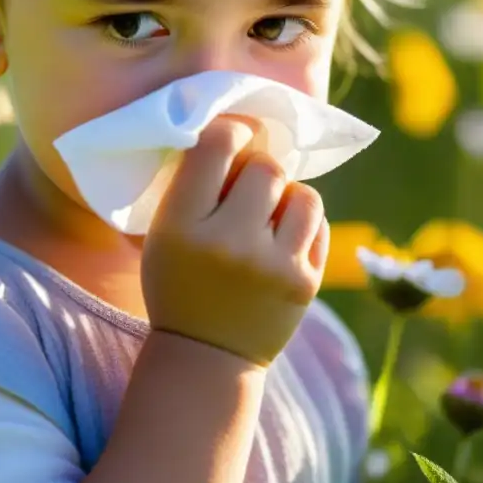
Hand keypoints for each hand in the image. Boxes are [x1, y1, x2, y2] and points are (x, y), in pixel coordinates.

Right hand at [141, 115, 328, 366]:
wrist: (208, 355)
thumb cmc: (181, 280)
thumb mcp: (164, 232)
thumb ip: (193, 183)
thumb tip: (240, 127)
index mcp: (180, 226)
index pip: (216, 145)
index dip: (232, 131)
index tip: (235, 137)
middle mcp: (227, 243)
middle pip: (266, 167)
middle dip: (259, 172)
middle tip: (248, 190)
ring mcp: (271, 266)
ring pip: (302, 194)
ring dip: (287, 198)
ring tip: (269, 217)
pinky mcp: (304, 283)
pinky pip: (318, 224)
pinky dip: (302, 226)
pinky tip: (281, 242)